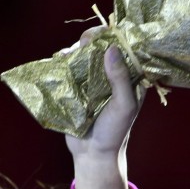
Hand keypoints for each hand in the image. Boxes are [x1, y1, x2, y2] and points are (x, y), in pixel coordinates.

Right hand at [64, 27, 144, 188]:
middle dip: (91, 40)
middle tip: (83, 42)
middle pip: (101, 46)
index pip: (124, 47)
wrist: (93, 155)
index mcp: (130, 77)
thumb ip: (120, 78)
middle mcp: (111, 74)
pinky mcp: (75, 87)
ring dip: (75, 50)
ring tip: (68, 54)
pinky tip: (59, 61)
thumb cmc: (115, 132)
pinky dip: (63, 62)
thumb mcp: (124, 105)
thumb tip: (111, 49)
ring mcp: (92, 80)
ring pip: (82, 55)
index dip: (114, 36)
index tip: (104, 33)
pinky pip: (68, 69)